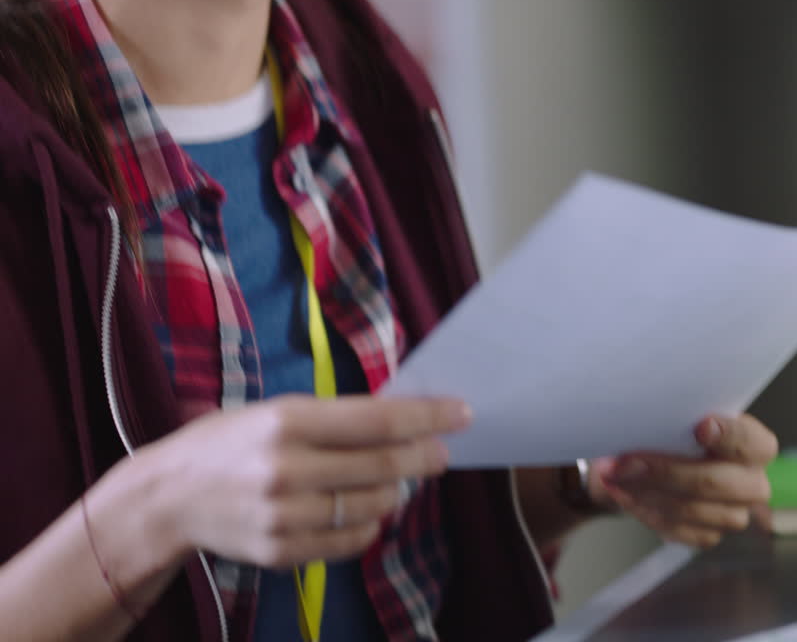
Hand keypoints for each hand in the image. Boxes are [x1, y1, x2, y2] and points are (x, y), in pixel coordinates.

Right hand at [134, 395, 470, 568]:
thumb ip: (336, 417)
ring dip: (396, 491)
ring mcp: (284, 517)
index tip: (462, 413)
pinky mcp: (282, 553)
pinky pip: (353, 541)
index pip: (377, 420)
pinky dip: (370, 523)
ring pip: (375, 507)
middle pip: (385, 466)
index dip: (427, 417)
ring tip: (392, 478)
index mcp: (286, 422)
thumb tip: (406, 419)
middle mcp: (286, 470)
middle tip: (442, 452)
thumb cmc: (231, 443)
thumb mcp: (276, 411)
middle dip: (425, 457)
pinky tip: (363, 508)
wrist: (166, 498)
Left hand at [593, 414, 777, 547]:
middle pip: (714, 482)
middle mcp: (752, 482)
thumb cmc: (675, 434)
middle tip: (626, 463)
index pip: (750, 442)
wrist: (657, 462)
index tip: (700, 427)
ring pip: (692, 510)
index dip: (728, 435)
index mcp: (755, 445)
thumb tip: (649, 422)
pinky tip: (627, 496)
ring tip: (617, 478)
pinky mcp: (710, 534)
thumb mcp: (680, 417)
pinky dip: (647, 513)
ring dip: (647, 494)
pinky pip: (678, 530)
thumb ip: (678, 420)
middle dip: (665, 472)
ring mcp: (734, 513)